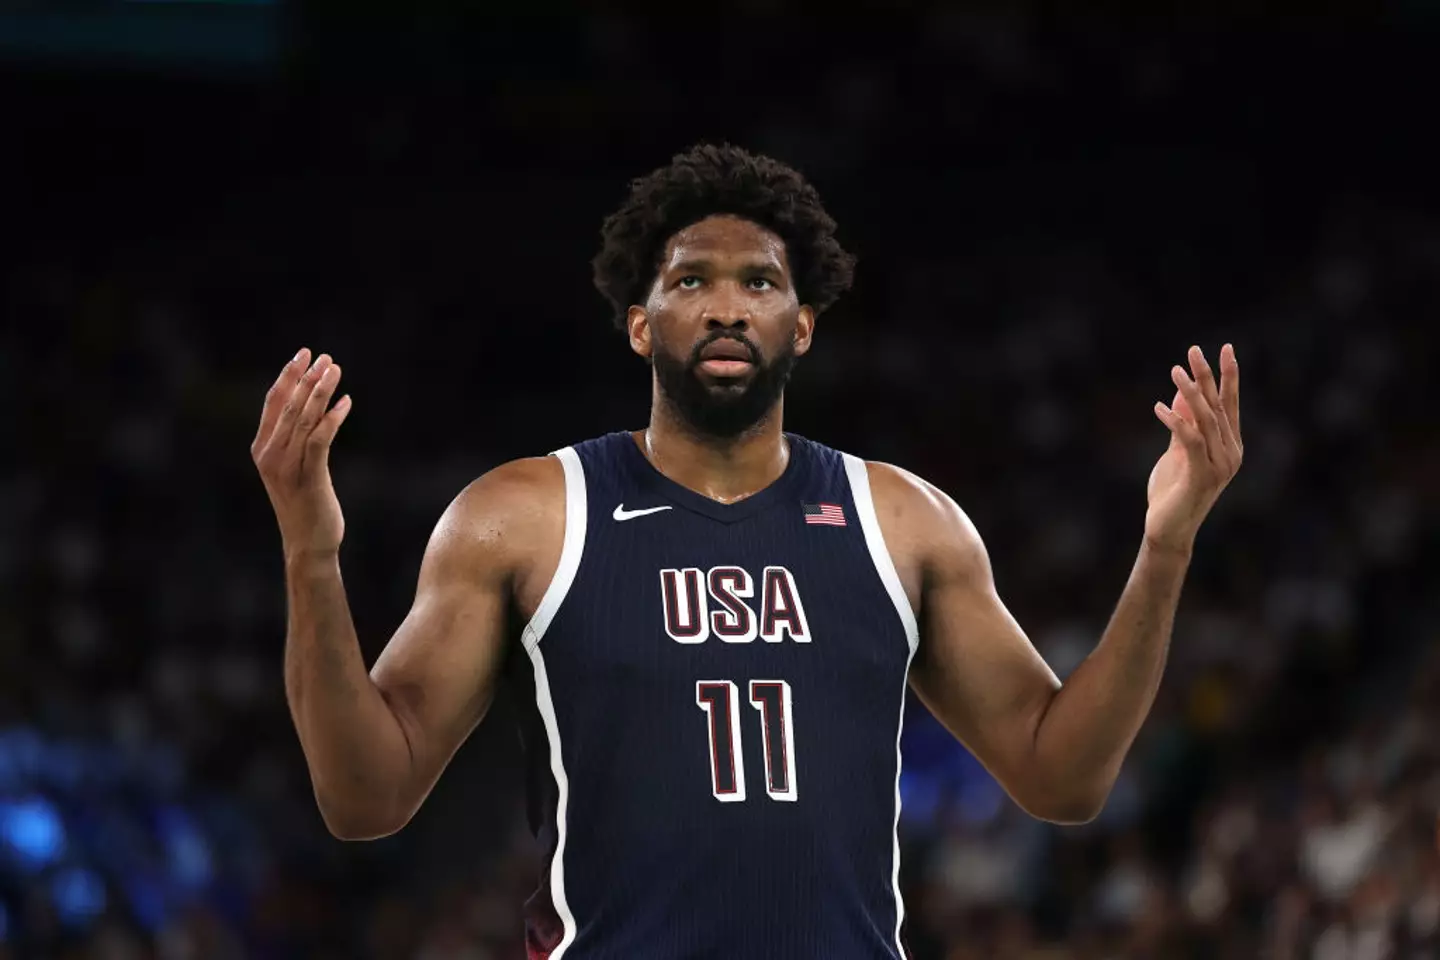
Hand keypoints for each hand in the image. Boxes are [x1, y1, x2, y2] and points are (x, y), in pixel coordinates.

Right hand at [251, 349, 352, 561]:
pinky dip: (332, 419)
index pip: (273, 403)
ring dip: (321, 391)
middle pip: (289, 405)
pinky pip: (319, 440)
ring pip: (304, 419)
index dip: (287, 376)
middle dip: (307, 377)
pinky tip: (346, 403)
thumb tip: (311, 407)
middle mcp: (270, 455)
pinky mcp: (309, 478)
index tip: (303, 355)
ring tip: (335, 370)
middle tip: (325, 356)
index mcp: (262, 449)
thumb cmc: (304, 503)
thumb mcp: (293, 466)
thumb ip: (294, 439)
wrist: (308, 542)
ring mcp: (288, 467)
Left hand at [1145, 344, 1242, 554]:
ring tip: (1174, 371)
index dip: (1228, 376)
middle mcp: (1231, 453)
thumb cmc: (1173, 491)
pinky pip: (1190, 441)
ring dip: (1189, 393)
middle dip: (1206, 376)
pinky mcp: (1202, 477)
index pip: (1230, 404)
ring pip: (1206, 420)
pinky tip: (1158, 407)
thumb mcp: (1177, 451)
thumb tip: (1181, 394)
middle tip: (1194, 350)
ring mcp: (1220, 466)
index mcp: (1229, 445)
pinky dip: (1176, 422)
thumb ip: (1183, 425)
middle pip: (1219, 406)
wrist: (1167, 529)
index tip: (1224, 349)